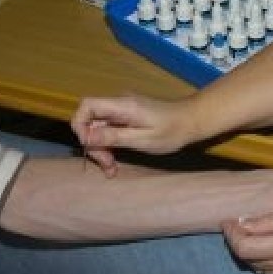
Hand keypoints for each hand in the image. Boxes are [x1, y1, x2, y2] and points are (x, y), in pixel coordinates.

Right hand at [71, 95, 196, 175]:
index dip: (80, 126)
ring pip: (99, 128)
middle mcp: (119, 104)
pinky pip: (110, 130)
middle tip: (108, 166)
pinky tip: (116, 161)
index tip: (90, 147)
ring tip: (112, 169)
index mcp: (122, 105)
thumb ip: (114, 137)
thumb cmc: (172, 131)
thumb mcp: (142, 139)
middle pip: (91, 121)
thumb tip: (86, 136)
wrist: (192, 121)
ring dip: (102, 149)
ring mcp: (123, 110)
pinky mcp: (127, 118)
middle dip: (94, 145)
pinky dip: (110, 145)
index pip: (86, 106)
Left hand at [223, 211, 272, 273]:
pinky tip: (271, 250)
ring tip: (253, 235)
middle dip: (237, 241)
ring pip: (257, 267)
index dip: (230, 234)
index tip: (228, 221)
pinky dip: (264, 261)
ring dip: (250, 252)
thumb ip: (270, 222)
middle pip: (246, 259)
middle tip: (237, 225)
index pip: (241, 247)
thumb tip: (242, 223)